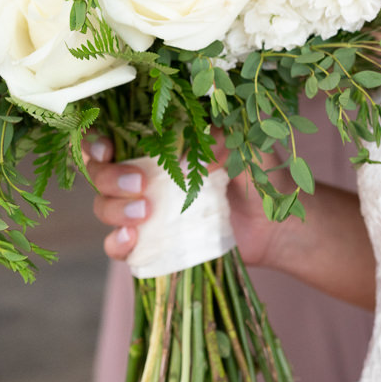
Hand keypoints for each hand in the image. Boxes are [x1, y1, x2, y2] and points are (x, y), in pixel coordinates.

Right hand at [85, 137, 282, 266]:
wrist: (279, 225)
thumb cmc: (264, 178)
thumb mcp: (249, 149)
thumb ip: (225, 138)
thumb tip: (196, 149)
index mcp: (167, 145)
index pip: (117, 136)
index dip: (100, 140)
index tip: (108, 148)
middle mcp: (150, 176)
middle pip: (101, 172)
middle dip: (108, 176)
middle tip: (140, 184)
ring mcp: (149, 211)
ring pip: (104, 206)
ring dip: (113, 208)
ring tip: (144, 213)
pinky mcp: (155, 243)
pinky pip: (118, 245)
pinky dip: (116, 243)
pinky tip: (132, 239)